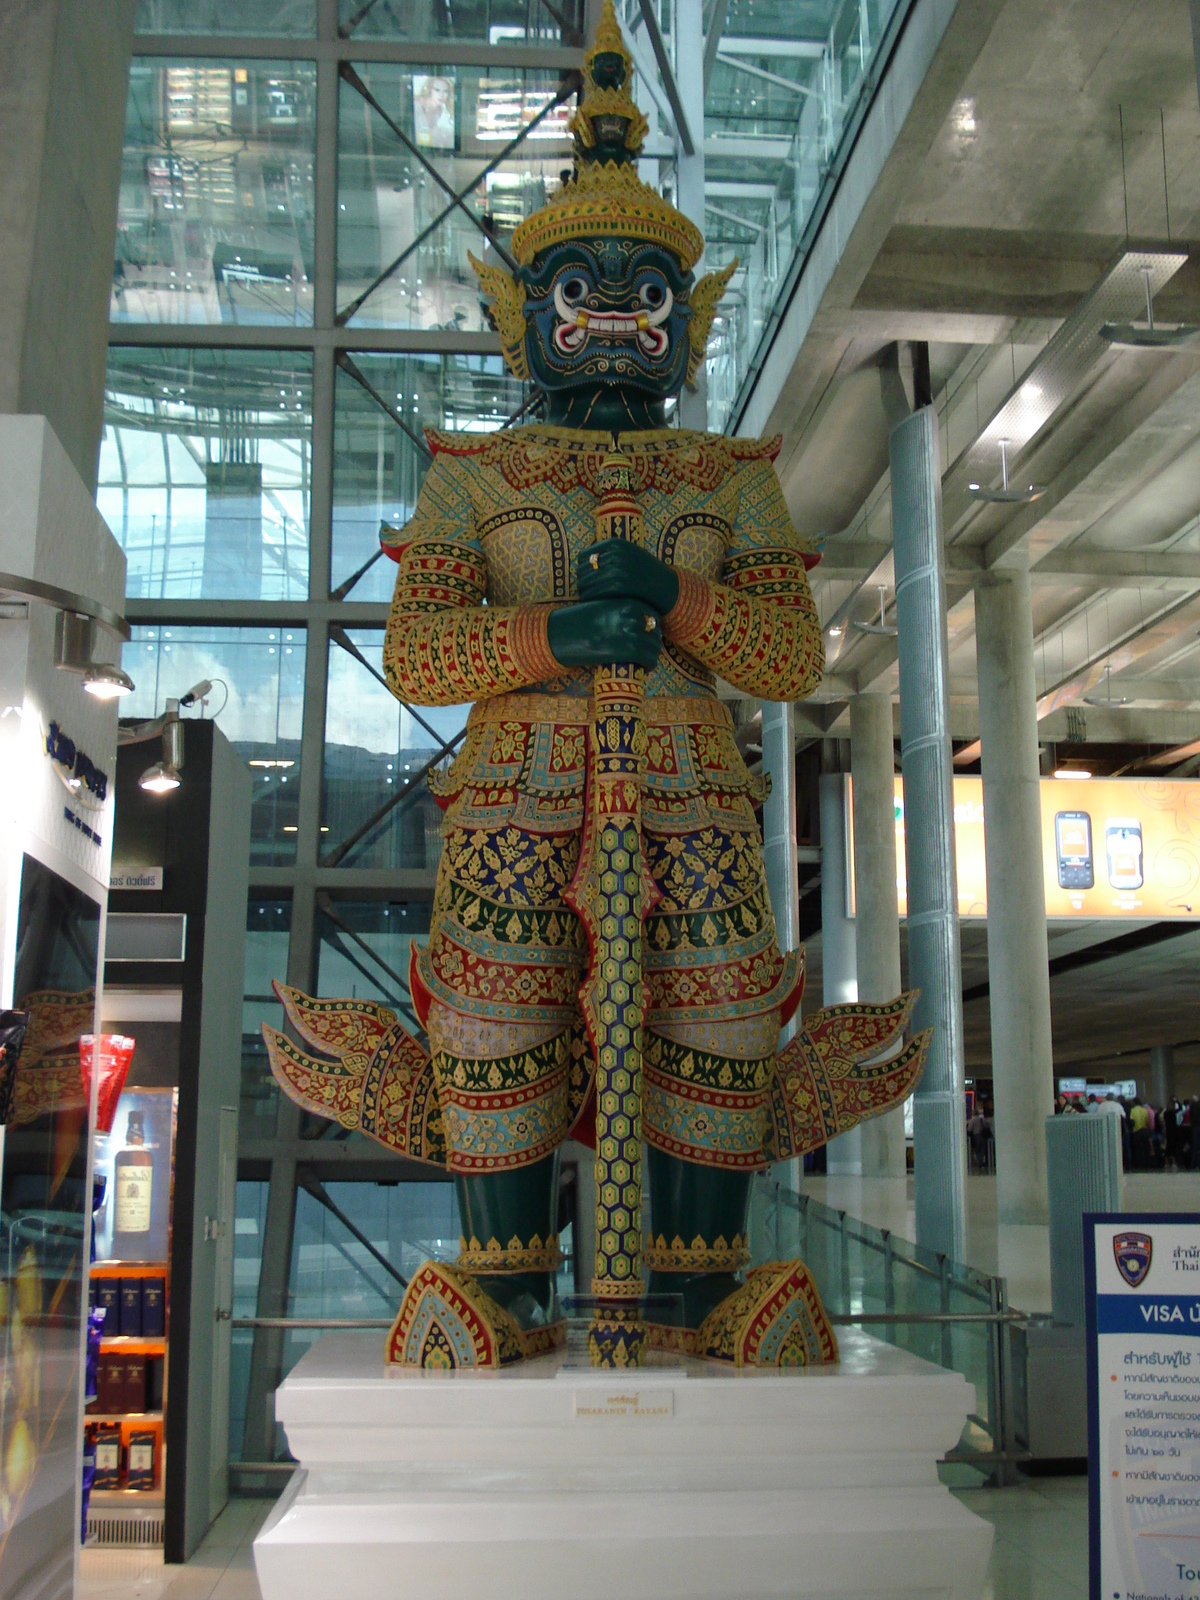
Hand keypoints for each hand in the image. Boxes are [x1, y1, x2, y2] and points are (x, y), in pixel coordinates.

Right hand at [547, 599, 664, 668]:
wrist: (563, 634)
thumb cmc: (579, 621)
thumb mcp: (603, 607)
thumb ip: (621, 611)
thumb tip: (636, 623)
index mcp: (627, 601)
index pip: (652, 614)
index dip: (652, 627)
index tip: (647, 635)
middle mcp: (632, 615)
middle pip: (655, 631)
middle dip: (652, 642)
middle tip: (646, 651)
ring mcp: (632, 632)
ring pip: (654, 647)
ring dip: (651, 655)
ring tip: (644, 661)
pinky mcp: (629, 650)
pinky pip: (648, 660)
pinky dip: (649, 666)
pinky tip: (644, 669)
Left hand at [576, 541, 678, 615]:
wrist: (666, 585)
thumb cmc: (645, 571)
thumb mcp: (629, 553)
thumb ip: (609, 554)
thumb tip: (583, 561)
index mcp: (615, 544)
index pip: (584, 556)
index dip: (582, 569)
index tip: (585, 578)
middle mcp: (615, 554)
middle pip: (584, 571)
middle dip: (583, 582)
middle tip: (585, 592)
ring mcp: (618, 569)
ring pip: (588, 583)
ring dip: (585, 593)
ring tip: (589, 599)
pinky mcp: (620, 585)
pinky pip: (597, 593)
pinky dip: (593, 600)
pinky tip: (596, 604)